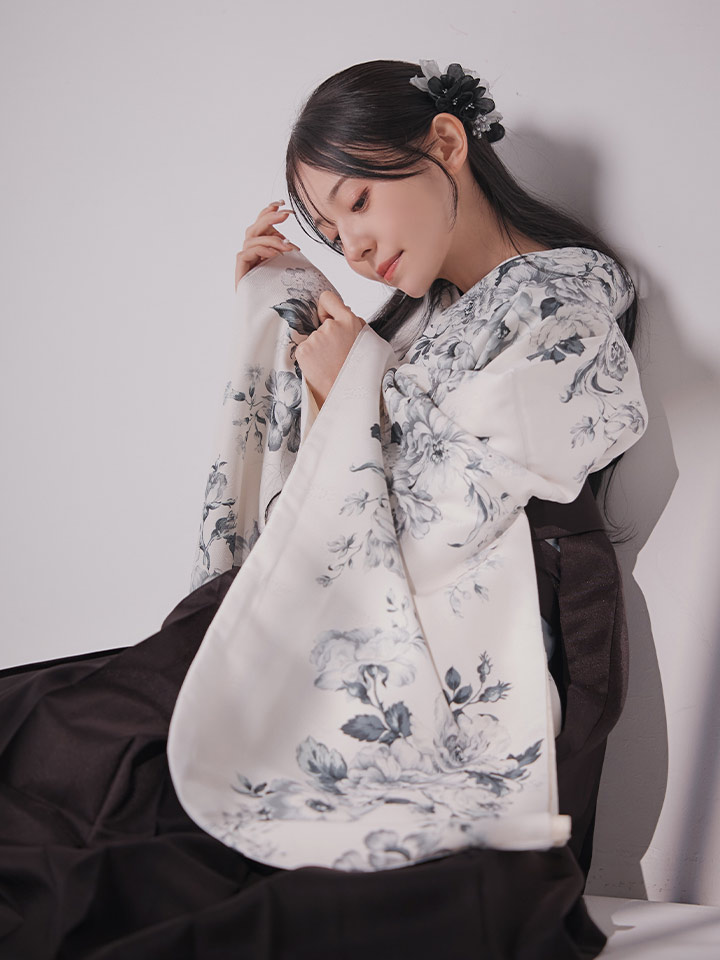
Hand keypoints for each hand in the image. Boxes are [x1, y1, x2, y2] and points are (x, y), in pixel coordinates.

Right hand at [235, 200, 299, 290]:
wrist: (265, 311)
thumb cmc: (277, 289)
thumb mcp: (285, 266)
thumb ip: (284, 252)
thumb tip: (290, 242)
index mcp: (260, 245)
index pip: (261, 223)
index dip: (269, 211)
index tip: (283, 204)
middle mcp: (250, 249)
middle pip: (256, 227)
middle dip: (271, 218)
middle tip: (287, 214)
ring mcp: (244, 258)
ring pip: (252, 238)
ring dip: (272, 239)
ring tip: (288, 247)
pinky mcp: (240, 268)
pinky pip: (248, 252)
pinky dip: (262, 250)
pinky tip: (275, 254)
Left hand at [295, 290, 366, 408]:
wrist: (347, 397)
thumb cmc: (359, 372)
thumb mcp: (367, 342)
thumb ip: (353, 324)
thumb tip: (342, 309)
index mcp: (350, 321)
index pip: (328, 299)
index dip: (325, 309)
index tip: (325, 318)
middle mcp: (331, 327)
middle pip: (319, 323)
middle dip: (324, 336)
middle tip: (335, 356)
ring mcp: (316, 338)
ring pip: (311, 339)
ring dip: (317, 350)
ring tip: (329, 365)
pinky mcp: (303, 351)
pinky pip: (303, 350)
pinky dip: (308, 359)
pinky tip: (319, 369)